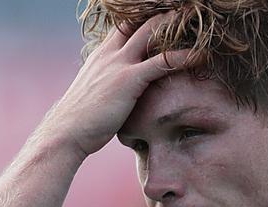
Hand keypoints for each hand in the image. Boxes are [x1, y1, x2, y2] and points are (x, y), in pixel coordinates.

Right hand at [41, 13, 189, 157]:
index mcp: (102, 54)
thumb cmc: (81, 121)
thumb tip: (118, 94)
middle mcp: (109, 52)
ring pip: (150, 32)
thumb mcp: (95, 94)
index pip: (125, 26)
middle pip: (137, 21)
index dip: (143, 19)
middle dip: (160, 14)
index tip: (163, 16)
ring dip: (174, 24)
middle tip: (183, 11)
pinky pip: (161, 62)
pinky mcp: (128, 80)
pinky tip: (201, 56)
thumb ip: (109, 85)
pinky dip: (183, 57)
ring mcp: (118, 64)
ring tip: (197, 21)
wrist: (66, 133)